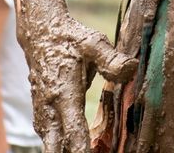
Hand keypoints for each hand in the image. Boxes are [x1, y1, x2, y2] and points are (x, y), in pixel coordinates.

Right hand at [16, 0, 136, 152]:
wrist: (41, 33)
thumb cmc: (70, 38)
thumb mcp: (93, 43)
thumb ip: (111, 59)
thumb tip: (132, 69)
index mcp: (64, 94)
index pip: (73, 132)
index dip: (83, 150)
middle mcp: (49, 108)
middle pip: (56, 147)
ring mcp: (42, 113)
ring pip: (50, 144)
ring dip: (64, 150)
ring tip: (87, 150)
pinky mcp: (40, 113)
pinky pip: (47, 137)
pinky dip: (58, 145)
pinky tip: (72, 146)